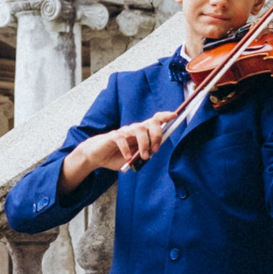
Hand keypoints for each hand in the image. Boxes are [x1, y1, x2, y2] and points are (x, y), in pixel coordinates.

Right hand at [59, 111, 177, 195]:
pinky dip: (127, 150)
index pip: (155, 120)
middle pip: (149, 123)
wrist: (97, 156)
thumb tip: (153, 152)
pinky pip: (122, 139)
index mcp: (142, 132)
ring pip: (138, 130)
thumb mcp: (134, 157)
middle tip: (156, 149)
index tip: (175, 115)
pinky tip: (128, 158)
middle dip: (156, 134)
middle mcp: (134, 129)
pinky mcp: (113, 137)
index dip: (165, 117)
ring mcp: (123, 131)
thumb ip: (143, 154)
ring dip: (144, 144)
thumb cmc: (118, 155)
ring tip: (145, 156)